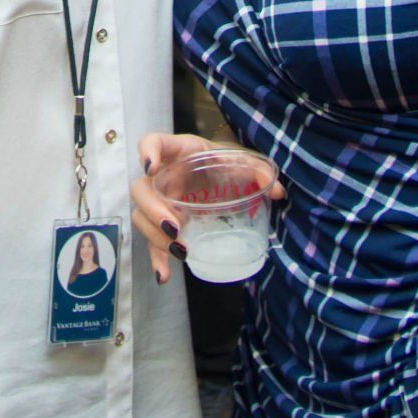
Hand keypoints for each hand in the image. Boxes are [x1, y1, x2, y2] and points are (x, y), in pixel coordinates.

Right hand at [130, 133, 285, 285]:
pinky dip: (157, 259)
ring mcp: (160, 201)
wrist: (219, 175)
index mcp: (179, 152)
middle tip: (175, 227)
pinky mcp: (163, 223)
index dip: (146, 152)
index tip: (152, 168)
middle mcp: (163, 176)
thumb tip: (277, 191)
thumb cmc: (223, 163)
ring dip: (156, 236)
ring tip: (181, 250)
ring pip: (142, 217)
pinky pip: (152, 242)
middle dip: (153, 209)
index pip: (152, 142)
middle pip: (141, 189)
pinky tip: (165, 275)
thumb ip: (258, 170)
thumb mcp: (241, 161)